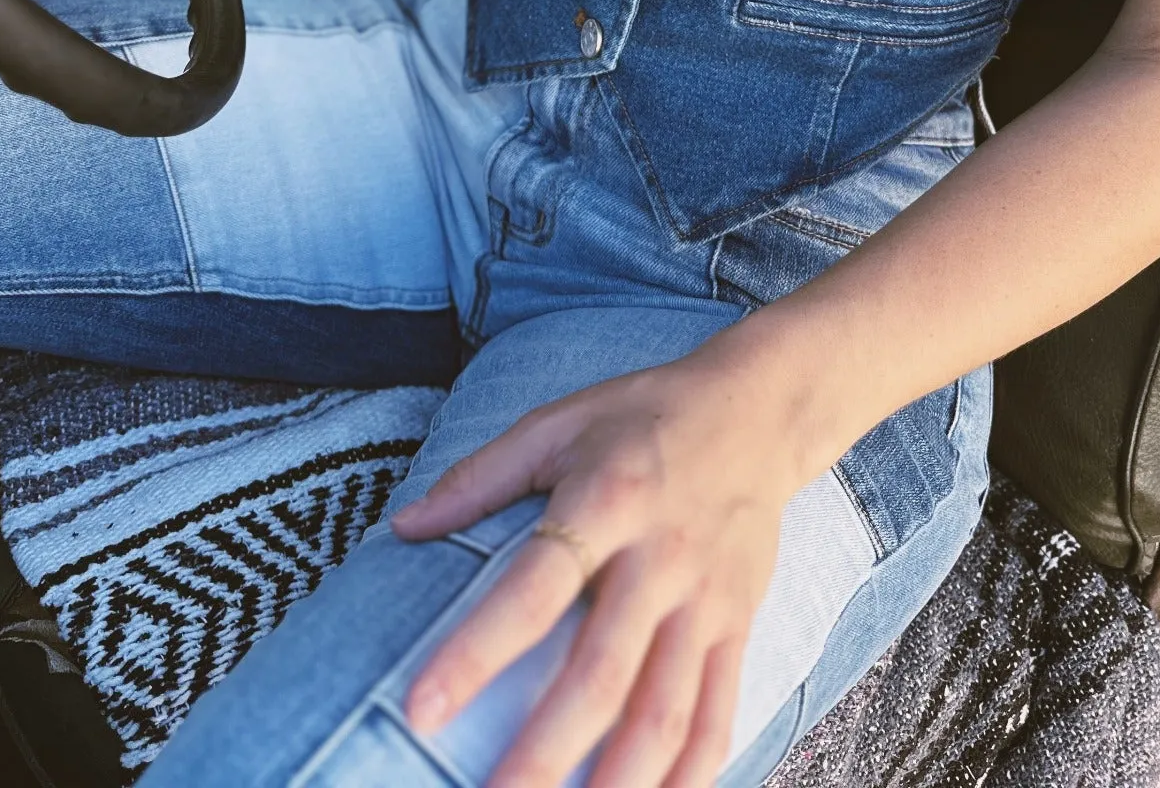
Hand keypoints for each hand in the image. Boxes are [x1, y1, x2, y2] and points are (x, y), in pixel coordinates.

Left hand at [391, 348, 805, 787]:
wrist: (757, 410)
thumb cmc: (642, 416)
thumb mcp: (558, 422)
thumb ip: (479, 476)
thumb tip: (402, 526)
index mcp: (605, 501)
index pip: (533, 587)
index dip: (476, 651)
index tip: (421, 709)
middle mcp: (659, 560)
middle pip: (600, 673)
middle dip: (544, 751)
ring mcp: (705, 602)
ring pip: (664, 712)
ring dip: (619, 782)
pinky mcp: (737, 626)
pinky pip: (718, 714)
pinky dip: (690, 775)